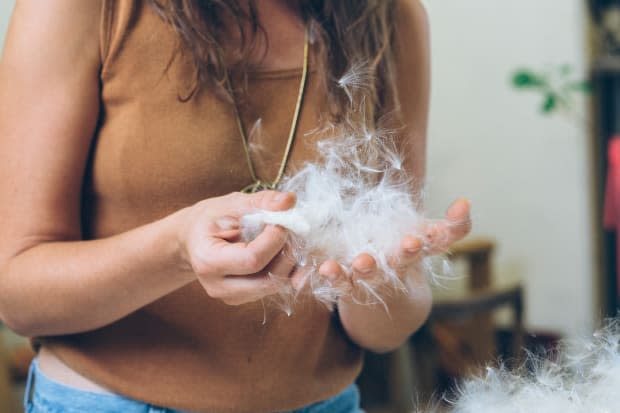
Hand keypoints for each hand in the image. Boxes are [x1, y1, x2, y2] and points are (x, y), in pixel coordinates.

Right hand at [179, 191, 295, 304]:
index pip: (252, 259)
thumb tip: (289, 200)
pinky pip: (273, 288)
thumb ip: (261, 202)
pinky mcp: (244, 299)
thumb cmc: (211, 219)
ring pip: (274, 286)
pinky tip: (283, 251)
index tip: (282, 220)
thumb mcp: (231, 204)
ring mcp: (231, 297)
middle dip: (287, 254)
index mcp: (208, 261)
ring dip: (290, 262)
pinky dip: (286, 271)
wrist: (193, 239)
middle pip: (267, 280)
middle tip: (291, 230)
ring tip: (286, 238)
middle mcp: (217, 286)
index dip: (275, 240)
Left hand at [317, 198, 471, 285]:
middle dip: (404, 255)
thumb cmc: (407, 264)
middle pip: (401, 264)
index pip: (431, 245)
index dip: (433, 238)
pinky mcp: (349, 288)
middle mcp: (396, 270)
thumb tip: (466, 202)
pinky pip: (341, 284)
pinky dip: (333, 277)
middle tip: (407, 246)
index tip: (420, 238)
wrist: (387, 311)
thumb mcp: (430, 243)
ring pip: (368, 278)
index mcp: (416, 254)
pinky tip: (326, 268)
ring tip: (355, 264)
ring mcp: (372, 282)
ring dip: (363, 270)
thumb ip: (451, 227)